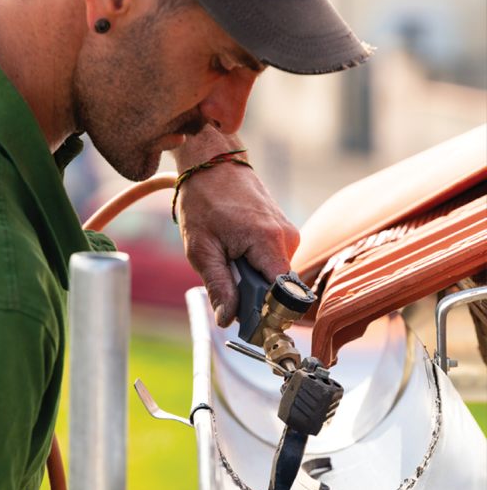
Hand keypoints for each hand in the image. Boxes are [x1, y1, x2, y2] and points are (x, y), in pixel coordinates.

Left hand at [174, 156, 298, 328]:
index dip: (268, 315)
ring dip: (250, 276)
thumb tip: (227, 319)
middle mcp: (287, 237)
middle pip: (277, 288)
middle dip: (252, 295)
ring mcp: (288, 233)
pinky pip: (272, 260)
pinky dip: (253, 263)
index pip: (284, 296)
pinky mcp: (283, 231)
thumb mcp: (201, 249)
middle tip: (224, 281)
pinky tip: (234, 246)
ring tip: (226, 253)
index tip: (250, 326)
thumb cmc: (203, 200)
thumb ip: (219, 286)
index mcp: (270, 242)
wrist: (212, 163)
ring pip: (273, 274)